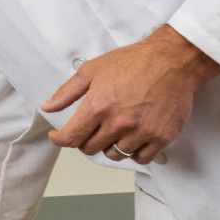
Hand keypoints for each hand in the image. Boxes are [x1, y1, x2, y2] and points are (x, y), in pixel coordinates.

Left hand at [43, 24, 219, 164]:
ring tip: (112, 132)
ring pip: (115, 155)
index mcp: (98, 106)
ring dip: (109, 147)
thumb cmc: (133, 62)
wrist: (172, 60)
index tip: (58, 136)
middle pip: (91, 148)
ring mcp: (141, 132)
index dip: (60, 139)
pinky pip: (141, 158)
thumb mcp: (92, 70)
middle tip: (89, 129)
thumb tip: (48, 106)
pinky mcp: (162, 137)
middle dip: (85, 140)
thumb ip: (67, 92)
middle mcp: (119, 122)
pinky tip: (131, 139)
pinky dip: (133, 153)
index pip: (71, 137)